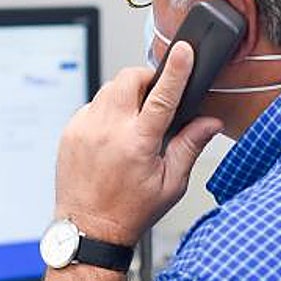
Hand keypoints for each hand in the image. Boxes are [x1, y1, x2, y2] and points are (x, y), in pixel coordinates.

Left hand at [53, 42, 222, 246]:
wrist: (88, 229)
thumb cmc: (130, 212)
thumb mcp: (171, 184)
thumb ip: (190, 147)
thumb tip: (210, 122)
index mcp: (138, 144)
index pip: (162, 96)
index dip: (176, 70)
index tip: (184, 51)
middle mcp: (108, 131)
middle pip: (129, 79)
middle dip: (146, 79)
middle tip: (155, 98)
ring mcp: (85, 129)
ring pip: (109, 89)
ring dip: (125, 95)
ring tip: (134, 122)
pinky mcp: (70, 132)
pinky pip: (92, 105)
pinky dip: (106, 111)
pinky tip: (113, 135)